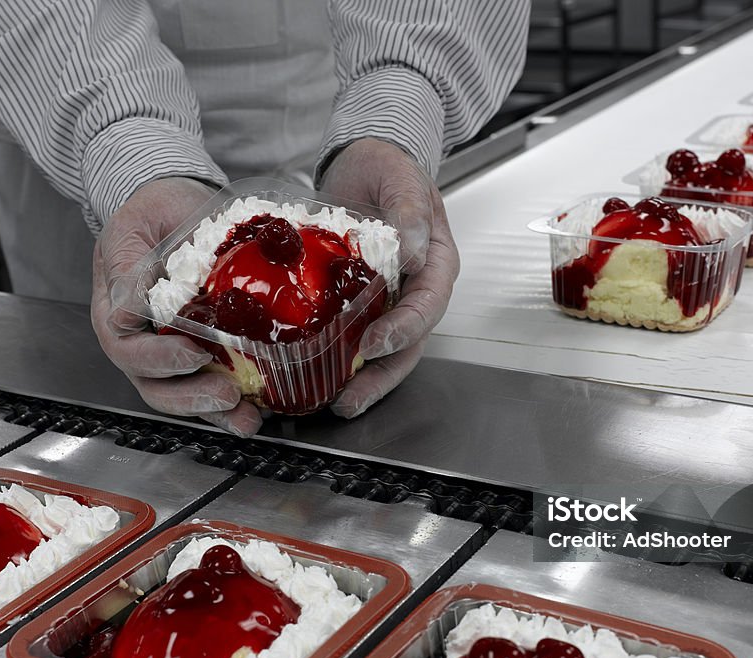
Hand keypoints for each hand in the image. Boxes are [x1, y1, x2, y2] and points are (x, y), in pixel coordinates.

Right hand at [90, 177, 263, 437]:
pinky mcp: (201, 355)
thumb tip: (130, 303)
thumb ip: (128, 260)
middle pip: (154, 385)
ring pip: (182, 396)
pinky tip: (260, 409)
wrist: (179, 207)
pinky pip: (210, 387)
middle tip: (227, 393)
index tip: (193, 352)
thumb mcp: (136, 223)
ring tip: (246, 416)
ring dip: (214, 412)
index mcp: (116, 311)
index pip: (127, 348)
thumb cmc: (155, 212)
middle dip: (191, 397)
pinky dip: (233, 406)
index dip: (158, 358)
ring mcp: (169, 352)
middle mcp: (140, 340)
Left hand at [320, 138, 458, 417]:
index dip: (403, 329)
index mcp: (436, 263)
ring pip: (385, 350)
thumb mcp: (400, 178)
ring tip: (336, 402)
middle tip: (350, 398)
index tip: (373, 343)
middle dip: (381, 375)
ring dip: (363, 379)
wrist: (363, 161)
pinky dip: (340, 360)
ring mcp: (390, 299)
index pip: (428, 305)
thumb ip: (408, 211)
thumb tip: (413, 252)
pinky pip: (356, 336)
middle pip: (409, 343)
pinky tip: (316, 376)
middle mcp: (416, 289)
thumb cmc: (388, 166)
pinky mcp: (362, 303)